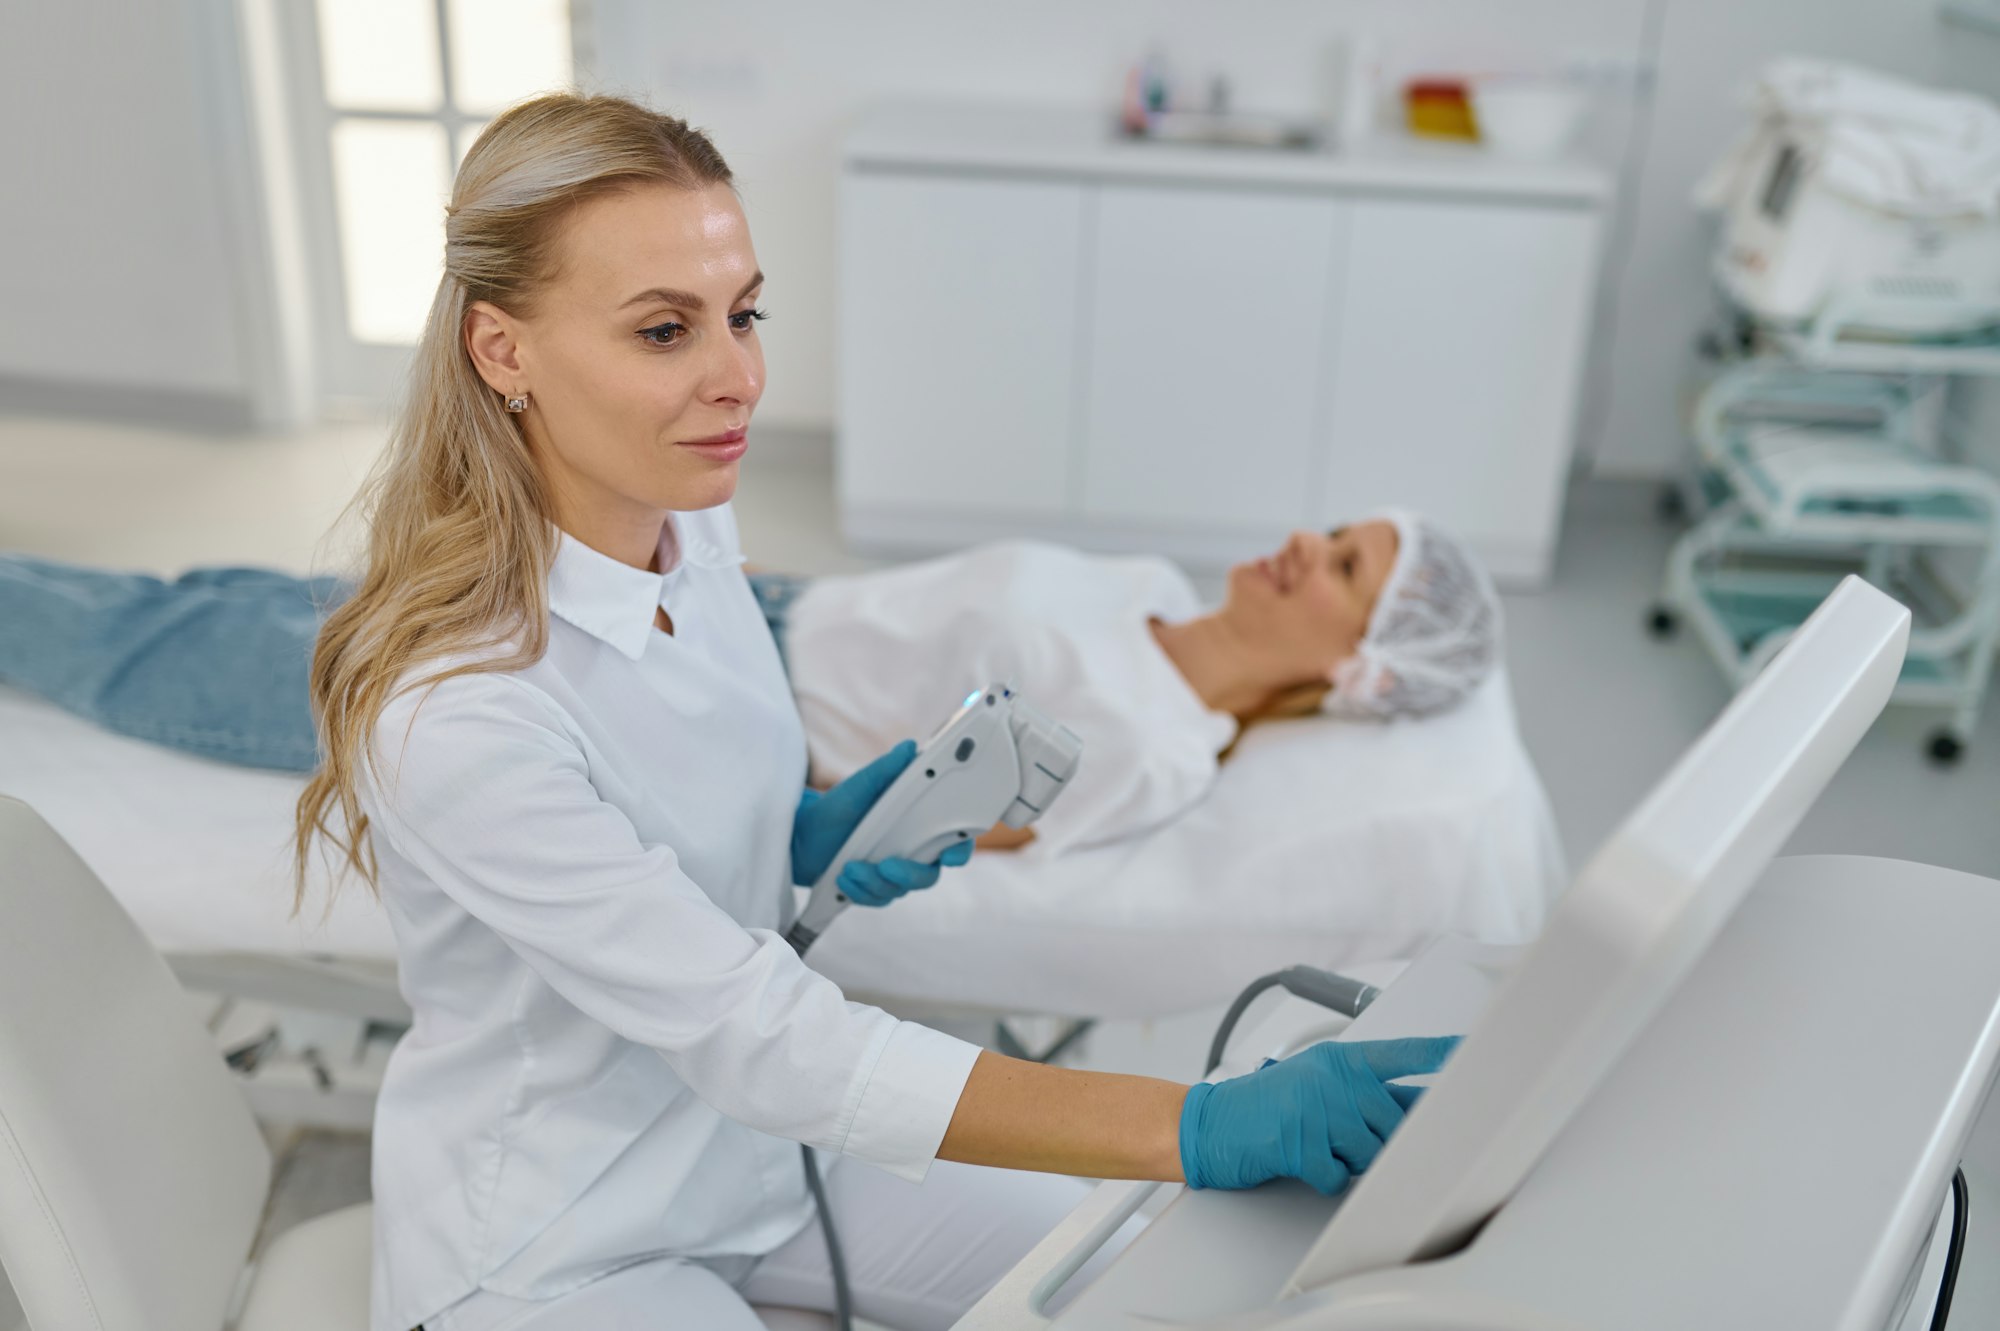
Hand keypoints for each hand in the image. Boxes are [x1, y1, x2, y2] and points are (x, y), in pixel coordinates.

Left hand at [790, 739, 974, 904]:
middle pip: (929, 874)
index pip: (953, 839)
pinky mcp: (874, 888)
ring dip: (875, 882)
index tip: (950, 855)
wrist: (803, 834)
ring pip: (901, 890)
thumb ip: (887, 769)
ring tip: (850, 868)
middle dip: (910, 874)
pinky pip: (879, 899)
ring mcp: (894, 872)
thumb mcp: (862, 784)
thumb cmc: (838, 805)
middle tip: (887, 865)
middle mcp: (911, 850)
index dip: (959, 848)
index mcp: (918, 823)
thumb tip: (909, 748)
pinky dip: (861, 891)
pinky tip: (844, 878)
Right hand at [1179, 1037, 1458, 1195]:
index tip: (1475, 1051)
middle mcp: (1332, 1078)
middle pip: (1394, 1123)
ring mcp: (1315, 1108)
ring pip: (1370, 1154)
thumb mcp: (1318, 1085)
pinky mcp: (1298, 1142)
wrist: (1209, 1123)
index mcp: (1341, 1059)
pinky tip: (1301, 1161)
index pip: (1404, 1054)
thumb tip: (1422, 1107)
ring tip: (1317, 1144)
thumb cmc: (1267, 1105)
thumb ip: (1368, 1094)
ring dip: (1348, 1161)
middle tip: (1343, 1137)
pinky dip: (1323, 1178)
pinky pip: (1338, 1177)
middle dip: (1377, 1141)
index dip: (1442, 1054)